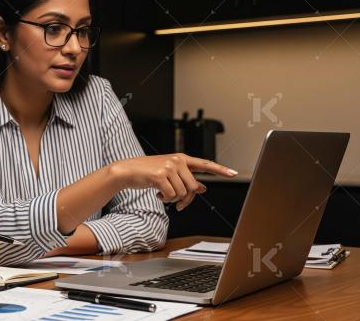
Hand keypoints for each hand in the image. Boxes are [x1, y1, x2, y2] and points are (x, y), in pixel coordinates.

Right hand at [112, 153, 237, 210]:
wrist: (126, 171)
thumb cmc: (147, 173)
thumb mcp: (169, 174)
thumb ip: (186, 179)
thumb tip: (204, 188)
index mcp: (181, 158)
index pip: (205, 164)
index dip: (220, 170)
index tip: (234, 174)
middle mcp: (177, 160)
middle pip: (193, 187)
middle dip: (185, 198)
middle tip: (175, 201)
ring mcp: (169, 167)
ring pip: (182, 193)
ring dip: (172, 199)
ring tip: (162, 193)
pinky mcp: (160, 175)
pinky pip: (171, 196)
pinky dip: (164, 199)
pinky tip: (156, 194)